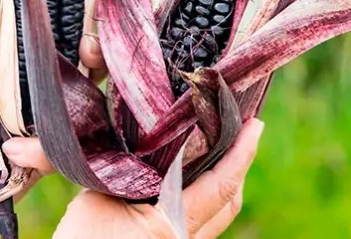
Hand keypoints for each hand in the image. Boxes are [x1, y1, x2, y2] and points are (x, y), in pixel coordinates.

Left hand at [0, 11, 107, 238]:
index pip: (15, 36)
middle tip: (3, 46)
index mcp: (1, 72)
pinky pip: (55, 148)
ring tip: (11, 110)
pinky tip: (9, 150)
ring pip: (64, 99)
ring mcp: (42, 122)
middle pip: (47, 58)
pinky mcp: (46, 155)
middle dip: (35, 47)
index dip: (6, 25)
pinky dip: (37, 149)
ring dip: (46, 97)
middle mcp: (27, 91)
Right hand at [53, 118, 263, 238]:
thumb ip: (120, 172)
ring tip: (219, 145)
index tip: (254, 126)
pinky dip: (201, 195)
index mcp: (172, 226)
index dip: (241, 154)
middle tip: (242, 128)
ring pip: (216, 214)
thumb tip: (131, 143)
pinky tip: (187, 175)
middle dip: (238, 165)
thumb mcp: (96, 199)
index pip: (220, 186)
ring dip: (221, 181)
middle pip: (229, 202)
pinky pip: (198, 221)